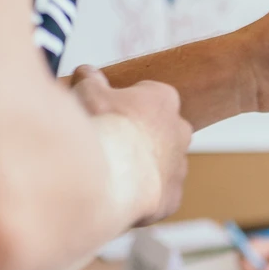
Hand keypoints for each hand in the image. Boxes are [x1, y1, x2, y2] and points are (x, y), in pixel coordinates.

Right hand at [71, 65, 191, 223]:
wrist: (110, 173)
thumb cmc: (102, 126)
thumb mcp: (87, 91)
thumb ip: (90, 80)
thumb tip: (87, 72)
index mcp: (164, 100)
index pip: (149, 95)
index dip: (126, 103)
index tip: (108, 112)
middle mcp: (180, 132)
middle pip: (159, 131)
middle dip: (139, 136)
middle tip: (110, 144)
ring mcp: (178, 167)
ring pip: (160, 165)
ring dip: (140, 168)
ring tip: (110, 174)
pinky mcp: (172, 198)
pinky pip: (156, 196)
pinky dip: (140, 197)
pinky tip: (117, 196)